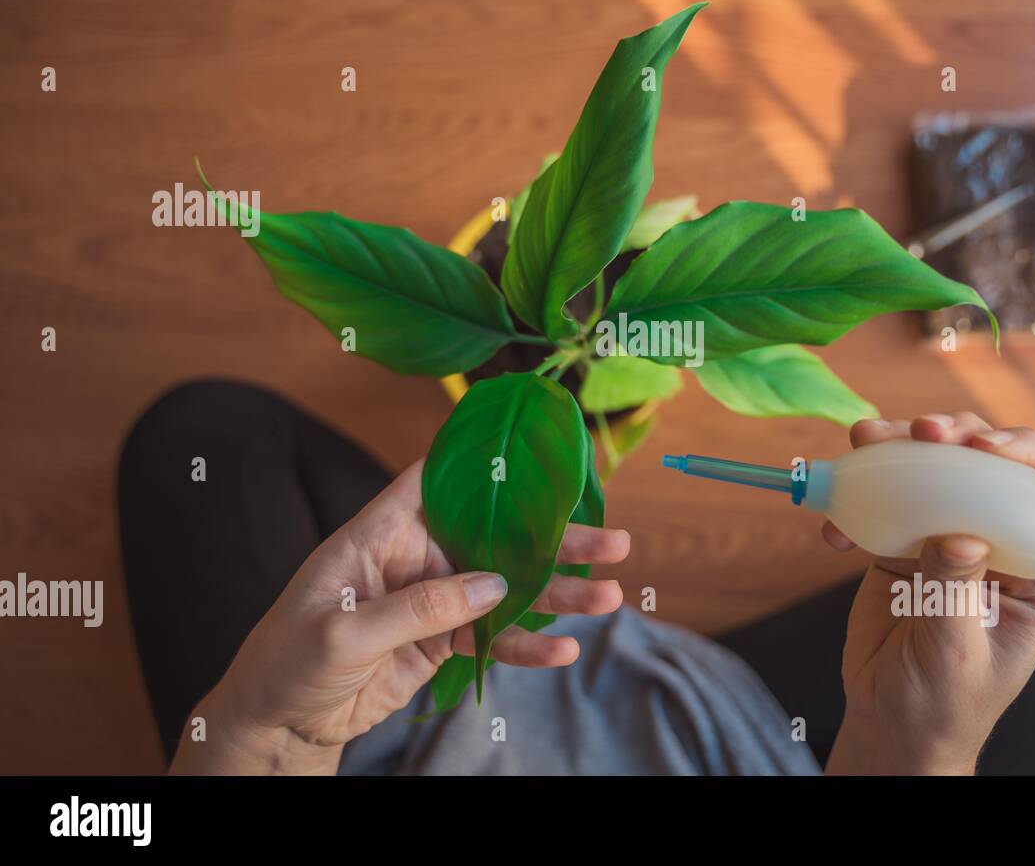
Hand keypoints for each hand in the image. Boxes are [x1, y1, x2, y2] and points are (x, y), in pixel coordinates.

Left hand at [170, 459, 628, 774]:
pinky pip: (494, 639)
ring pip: (507, 589)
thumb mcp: (345, 630)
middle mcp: (417, 556)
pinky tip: (564, 649)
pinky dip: (528, 645)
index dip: (489, 462)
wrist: (278, 721)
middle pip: (495, 535)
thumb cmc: (290, 659)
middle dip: (554, 538)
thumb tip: (493, 586)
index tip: (544, 455)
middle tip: (614, 540)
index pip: (439, 479)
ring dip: (557, 593)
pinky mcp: (441, 642)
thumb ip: (421, 607)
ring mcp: (434, 600)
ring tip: (611, 596)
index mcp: (383, 531)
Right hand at [823, 413, 1034, 774]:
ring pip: (934, 471)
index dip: (1029, 457)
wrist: (892, 724)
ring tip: (865, 438)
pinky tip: (832, 528)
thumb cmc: (946, 703)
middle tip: (922, 428)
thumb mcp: (958, 654)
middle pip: (989, 466)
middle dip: (959, 435)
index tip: (987, 449)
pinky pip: (880, 504)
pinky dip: (852, 502)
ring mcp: (945, 538)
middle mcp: (997, 541)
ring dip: (900, 447)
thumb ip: (956, 592)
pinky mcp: (899, 545)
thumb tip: (961, 534)